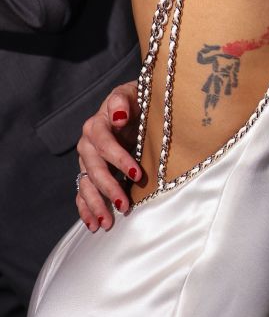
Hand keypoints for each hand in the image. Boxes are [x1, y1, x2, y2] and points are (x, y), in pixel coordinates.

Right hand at [76, 81, 142, 230]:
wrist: (133, 106)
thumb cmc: (136, 99)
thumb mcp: (133, 93)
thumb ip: (123, 101)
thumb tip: (119, 116)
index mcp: (97, 124)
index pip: (105, 144)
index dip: (120, 160)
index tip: (138, 175)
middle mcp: (88, 143)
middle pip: (94, 169)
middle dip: (109, 188)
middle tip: (125, 205)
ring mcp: (86, 160)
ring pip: (86, 185)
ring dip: (96, 204)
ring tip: (108, 222)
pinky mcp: (88, 172)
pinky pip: (82, 193)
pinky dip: (86, 210)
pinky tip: (94, 224)